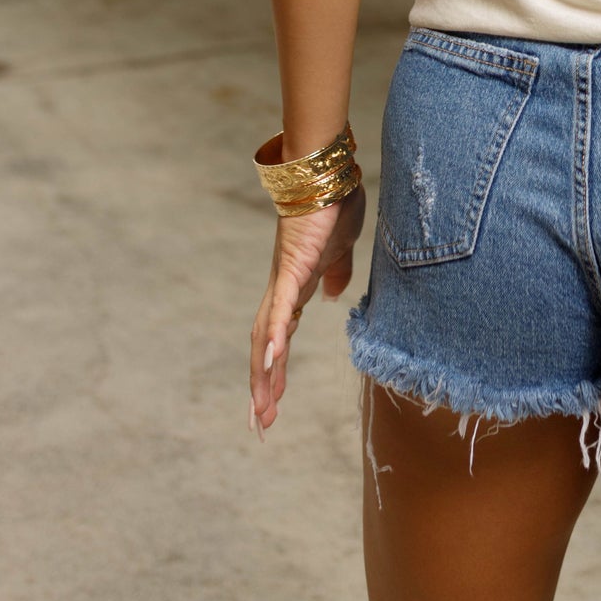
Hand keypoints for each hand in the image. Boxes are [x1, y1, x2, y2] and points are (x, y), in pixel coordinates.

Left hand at [249, 184, 365, 436]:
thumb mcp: (340, 251)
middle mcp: (281, 290)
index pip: (279, 339)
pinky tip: (269, 361)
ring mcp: (283, 281)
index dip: (274, 373)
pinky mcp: (290, 270)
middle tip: (260, 425)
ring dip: (263, 374)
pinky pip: (280, 309)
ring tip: (263, 410)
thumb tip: (332, 296)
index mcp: (294, 288)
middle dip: (262, 387)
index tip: (271, 406)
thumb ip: (335, 274)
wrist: (325, 174)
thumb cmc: (332, 206)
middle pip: (264, 348)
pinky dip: (272, 336)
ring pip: (266, 337)